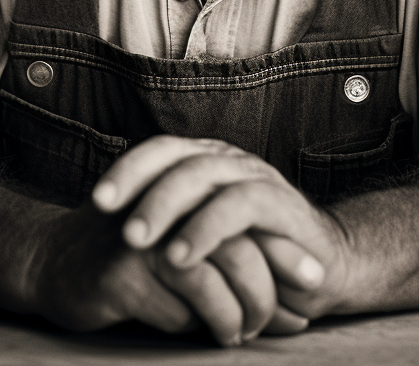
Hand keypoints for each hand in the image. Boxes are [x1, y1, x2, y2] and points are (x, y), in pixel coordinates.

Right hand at [27, 201, 298, 345]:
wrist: (55, 263)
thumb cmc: (131, 257)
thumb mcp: (182, 243)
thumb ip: (229, 255)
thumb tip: (297, 306)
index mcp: (184, 182)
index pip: (247, 213)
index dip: (284, 249)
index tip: (315, 281)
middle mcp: (166, 201)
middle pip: (236, 246)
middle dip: (263, 294)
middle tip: (270, 325)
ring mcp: (142, 235)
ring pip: (211, 279)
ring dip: (233, 316)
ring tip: (236, 333)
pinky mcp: (121, 272)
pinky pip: (177, 307)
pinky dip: (194, 325)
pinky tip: (195, 328)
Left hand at [92, 136, 353, 327]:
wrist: (322, 267)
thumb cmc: (253, 255)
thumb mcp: (202, 241)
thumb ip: (167, 228)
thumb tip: (106, 234)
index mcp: (206, 163)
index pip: (161, 151)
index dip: (127, 170)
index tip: (96, 202)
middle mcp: (229, 162)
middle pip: (176, 157)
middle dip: (139, 186)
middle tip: (111, 220)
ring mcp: (256, 178)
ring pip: (204, 175)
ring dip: (166, 205)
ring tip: (137, 240)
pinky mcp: (282, 204)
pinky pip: (241, 205)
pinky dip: (207, 228)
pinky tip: (181, 254)